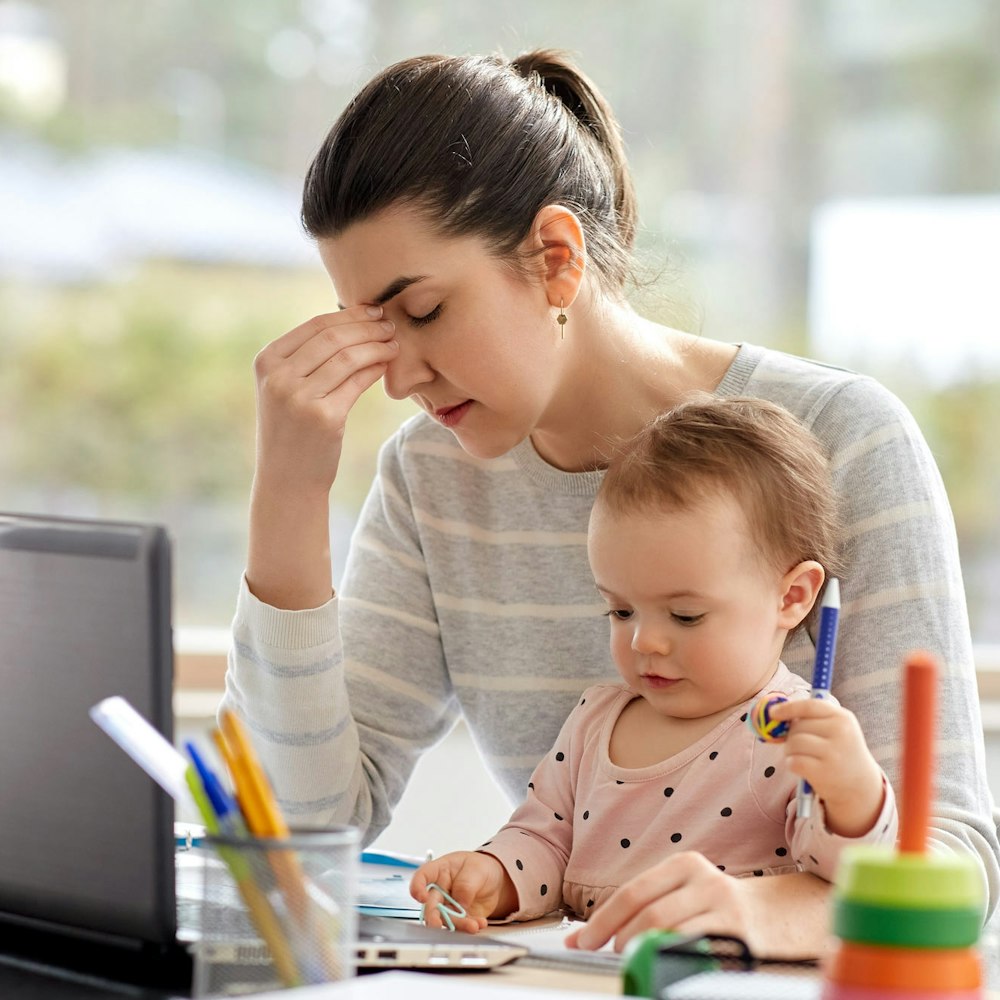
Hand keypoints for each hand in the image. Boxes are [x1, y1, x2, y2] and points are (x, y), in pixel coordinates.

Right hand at [252, 305, 397, 493]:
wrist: (287, 479)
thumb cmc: (292, 429)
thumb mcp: (284, 388)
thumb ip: (306, 356)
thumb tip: (353, 321)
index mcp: (267, 361)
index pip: (315, 325)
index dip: (350, 315)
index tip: (374, 311)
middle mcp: (279, 377)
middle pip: (333, 337)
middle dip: (368, 327)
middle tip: (390, 324)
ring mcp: (300, 397)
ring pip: (348, 357)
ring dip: (377, 346)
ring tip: (394, 343)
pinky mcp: (324, 418)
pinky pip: (358, 382)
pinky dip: (376, 369)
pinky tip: (387, 364)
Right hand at [410, 852, 517, 932]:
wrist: (495, 881)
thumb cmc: (480, 868)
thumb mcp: (476, 869)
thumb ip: (466, 884)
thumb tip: (460, 902)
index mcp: (440, 871)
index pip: (422, 876)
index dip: (417, 887)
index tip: (421, 897)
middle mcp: (439, 890)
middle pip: (430, 904)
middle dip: (432, 916)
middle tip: (437, 924)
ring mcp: (447, 906)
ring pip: (445, 919)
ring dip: (457, 925)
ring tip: (473, 926)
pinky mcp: (457, 918)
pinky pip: (459, 926)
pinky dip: (469, 927)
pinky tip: (480, 923)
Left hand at [564, 852, 751, 953]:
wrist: (775, 916)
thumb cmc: (714, 907)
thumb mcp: (680, 894)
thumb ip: (638, 909)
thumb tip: (578, 937)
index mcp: (685, 864)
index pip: (634, 892)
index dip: (603, 919)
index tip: (582, 942)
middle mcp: (707, 882)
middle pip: (651, 915)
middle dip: (622, 940)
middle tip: (612, 958)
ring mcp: (727, 910)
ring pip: (672, 936)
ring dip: (645, 955)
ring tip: (635, 964)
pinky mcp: (741, 940)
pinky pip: (696, 955)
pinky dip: (672, 963)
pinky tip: (663, 970)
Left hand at [769, 697, 884, 836]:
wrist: (860, 784)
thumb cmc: (840, 750)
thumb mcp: (836, 729)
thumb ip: (811, 718)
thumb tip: (775, 713)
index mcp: (843, 718)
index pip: (809, 706)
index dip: (788, 708)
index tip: (773, 713)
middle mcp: (841, 733)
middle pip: (797, 726)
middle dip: (791, 735)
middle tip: (801, 746)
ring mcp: (833, 753)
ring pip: (793, 743)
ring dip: (790, 750)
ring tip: (802, 756)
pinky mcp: (824, 773)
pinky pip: (794, 761)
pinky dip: (792, 764)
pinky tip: (802, 767)